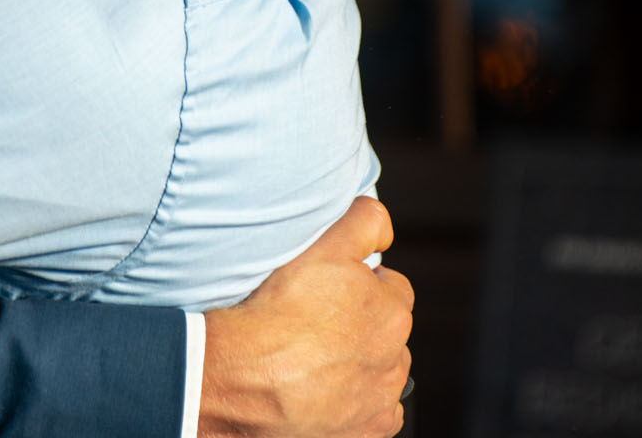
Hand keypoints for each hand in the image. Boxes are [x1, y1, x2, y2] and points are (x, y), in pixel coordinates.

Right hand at [198, 197, 413, 437]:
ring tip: (314, 358)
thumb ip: (362, 224)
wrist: (245, 379)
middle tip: (316, 322)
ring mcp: (379, 398)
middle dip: (361, 324)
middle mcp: (395, 356)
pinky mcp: (364, 432)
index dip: (360, 282)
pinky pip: (372, 415)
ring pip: (380, 373)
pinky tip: (324, 392)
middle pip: (386, 331)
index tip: (330, 288)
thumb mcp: (322, 246)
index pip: (391, 286)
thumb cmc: (279, 313)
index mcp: (392, 310)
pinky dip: (355, 405)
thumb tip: (383, 225)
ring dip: (359, 365)